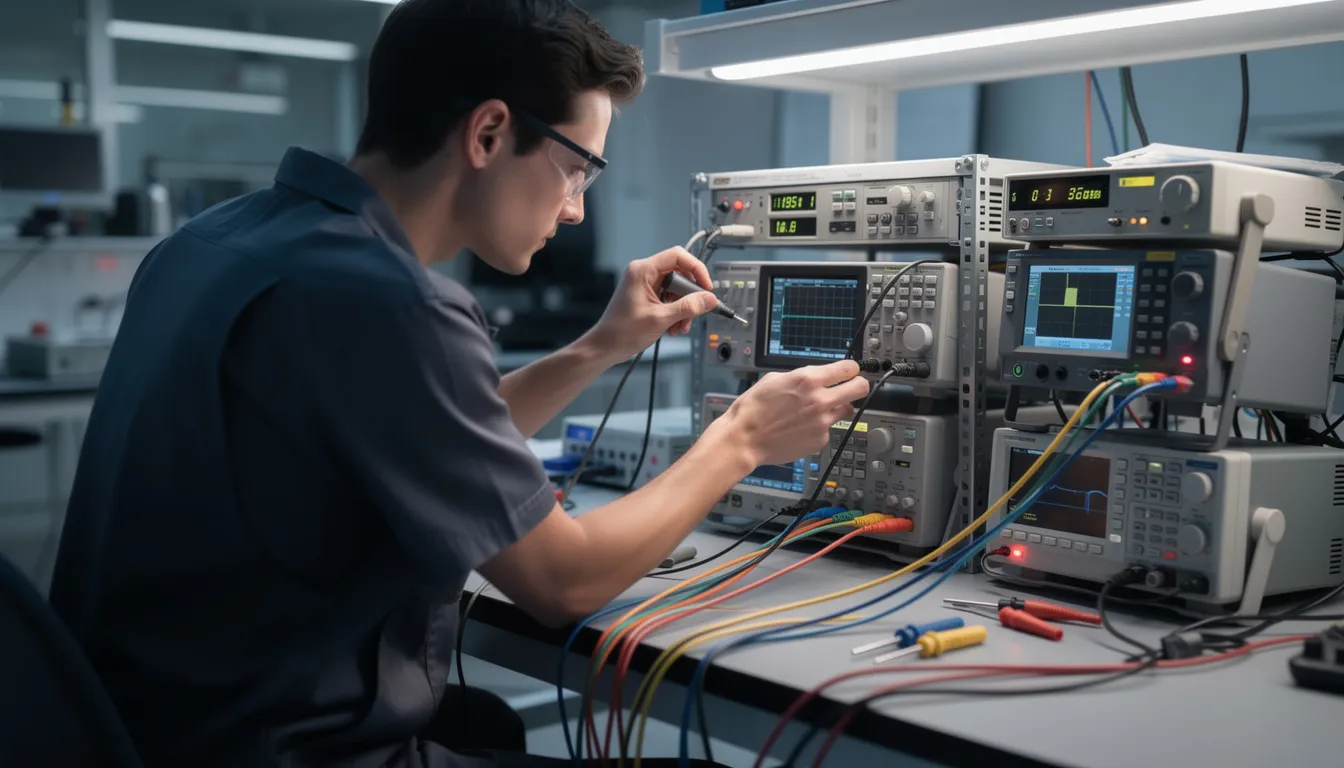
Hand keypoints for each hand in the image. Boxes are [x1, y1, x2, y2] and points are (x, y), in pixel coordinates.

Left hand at [587, 247, 718, 360]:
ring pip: (676, 288)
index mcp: (643, 271)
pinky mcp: (646, 295)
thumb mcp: (660, 319)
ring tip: (681, 326)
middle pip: (679, 274)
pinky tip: (673, 327)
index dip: (696, 269)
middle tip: (694, 313)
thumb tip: (709, 299)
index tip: (706, 287)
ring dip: (683, 308)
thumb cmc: (622, 331)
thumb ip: (687, 307)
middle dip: (689, 296)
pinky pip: (668, 298)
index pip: (678, 256)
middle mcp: (644, 273)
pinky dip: (675, 311)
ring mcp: (645, 284)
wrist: (605, 346)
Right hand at [721, 360, 869, 466]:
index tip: (849, 372)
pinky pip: (829, 429)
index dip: (851, 369)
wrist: (745, 439)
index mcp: (808, 379)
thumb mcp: (775, 379)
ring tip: (818, 411)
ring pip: (847, 410)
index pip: (849, 368)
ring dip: (838, 408)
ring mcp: (823, 422)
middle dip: (857, 385)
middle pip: (860, 388)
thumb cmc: (753, 409)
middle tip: (850, 388)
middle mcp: (820, 399)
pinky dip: (820, 427)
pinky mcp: (820, 440)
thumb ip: (801, 377)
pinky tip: (802, 428)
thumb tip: (816, 377)